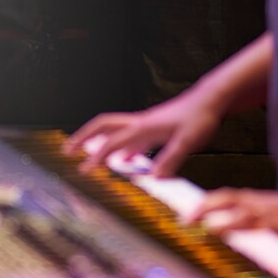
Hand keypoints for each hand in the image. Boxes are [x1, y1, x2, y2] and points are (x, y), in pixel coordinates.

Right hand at [61, 93, 223, 176]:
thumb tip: (155, 178)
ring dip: (97, 140)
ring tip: (85, 153)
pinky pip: (129, 137)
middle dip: (83, 137)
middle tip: (66, 150)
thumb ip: (171, 158)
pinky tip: (124, 160)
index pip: (112, 143)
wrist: (210, 99)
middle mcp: (139, 123)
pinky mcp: (152, 127)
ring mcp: (144, 124)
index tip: (83, 171)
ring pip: (113, 130)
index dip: (96, 157)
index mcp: (143, 127)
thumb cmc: (199, 117)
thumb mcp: (188, 140)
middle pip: (102, 127)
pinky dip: (121, 148)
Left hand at [179, 188, 277, 248]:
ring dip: (223, 222)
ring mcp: (267, 216)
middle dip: (204, 208)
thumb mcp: (263, 209)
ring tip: (208, 229)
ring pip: (241, 215)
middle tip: (186, 220)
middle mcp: (255, 204)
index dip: (203, 202)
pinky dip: (250, 236)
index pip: (222, 196)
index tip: (185, 212)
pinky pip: (263, 232)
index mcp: (251, 199)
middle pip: (226, 200)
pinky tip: (239, 242)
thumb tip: (220, 227)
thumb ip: (244, 216)